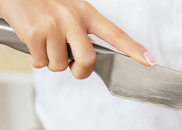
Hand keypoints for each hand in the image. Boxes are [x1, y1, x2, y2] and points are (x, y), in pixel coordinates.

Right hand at [0, 0, 154, 78]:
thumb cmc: (42, 5)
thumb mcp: (68, 11)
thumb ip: (82, 33)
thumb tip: (87, 63)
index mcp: (86, 12)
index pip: (115, 34)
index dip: (134, 49)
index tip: (150, 61)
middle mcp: (73, 18)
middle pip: (88, 60)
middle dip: (80, 71)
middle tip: (71, 66)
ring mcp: (54, 25)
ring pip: (59, 65)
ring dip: (50, 62)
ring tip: (44, 43)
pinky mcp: (35, 32)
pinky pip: (40, 63)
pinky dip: (35, 59)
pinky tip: (31, 42)